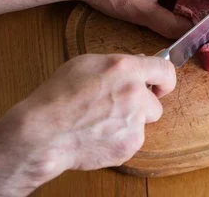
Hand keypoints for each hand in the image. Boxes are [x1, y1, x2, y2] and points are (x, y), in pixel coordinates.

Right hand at [0, 54, 175, 196]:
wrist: (43, 133)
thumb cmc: (58, 96)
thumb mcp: (85, 64)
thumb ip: (118, 64)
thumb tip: (141, 63)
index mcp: (126, 69)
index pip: (164, 70)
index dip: (165, 79)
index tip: (161, 85)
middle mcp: (135, 94)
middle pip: (156, 104)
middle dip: (142, 107)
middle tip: (116, 108)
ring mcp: (135, 122)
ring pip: (144, 124)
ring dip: (130, 124)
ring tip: (101, 123)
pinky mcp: (130, 145)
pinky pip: (132, 141)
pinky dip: (120, 140)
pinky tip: (98, 135)